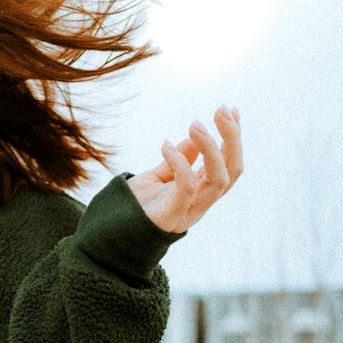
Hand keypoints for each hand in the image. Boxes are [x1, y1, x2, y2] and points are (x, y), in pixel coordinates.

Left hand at [127, 106, 242, 232]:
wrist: (109, 232)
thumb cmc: (133, 206)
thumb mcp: (156, 176)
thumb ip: (176, 160)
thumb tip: (194, 137)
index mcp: (201, 190)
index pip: (228, 163)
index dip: (233, 137)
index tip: (230, 110)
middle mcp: (201, 201)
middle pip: (232, 171)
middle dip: (232, 138)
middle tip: (221, 110)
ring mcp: (189, 211)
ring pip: (218, 180)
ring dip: (212, 148)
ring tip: (196, 124)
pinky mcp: (172, 217)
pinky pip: (187, 187)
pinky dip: (179, 163)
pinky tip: (165, 145)